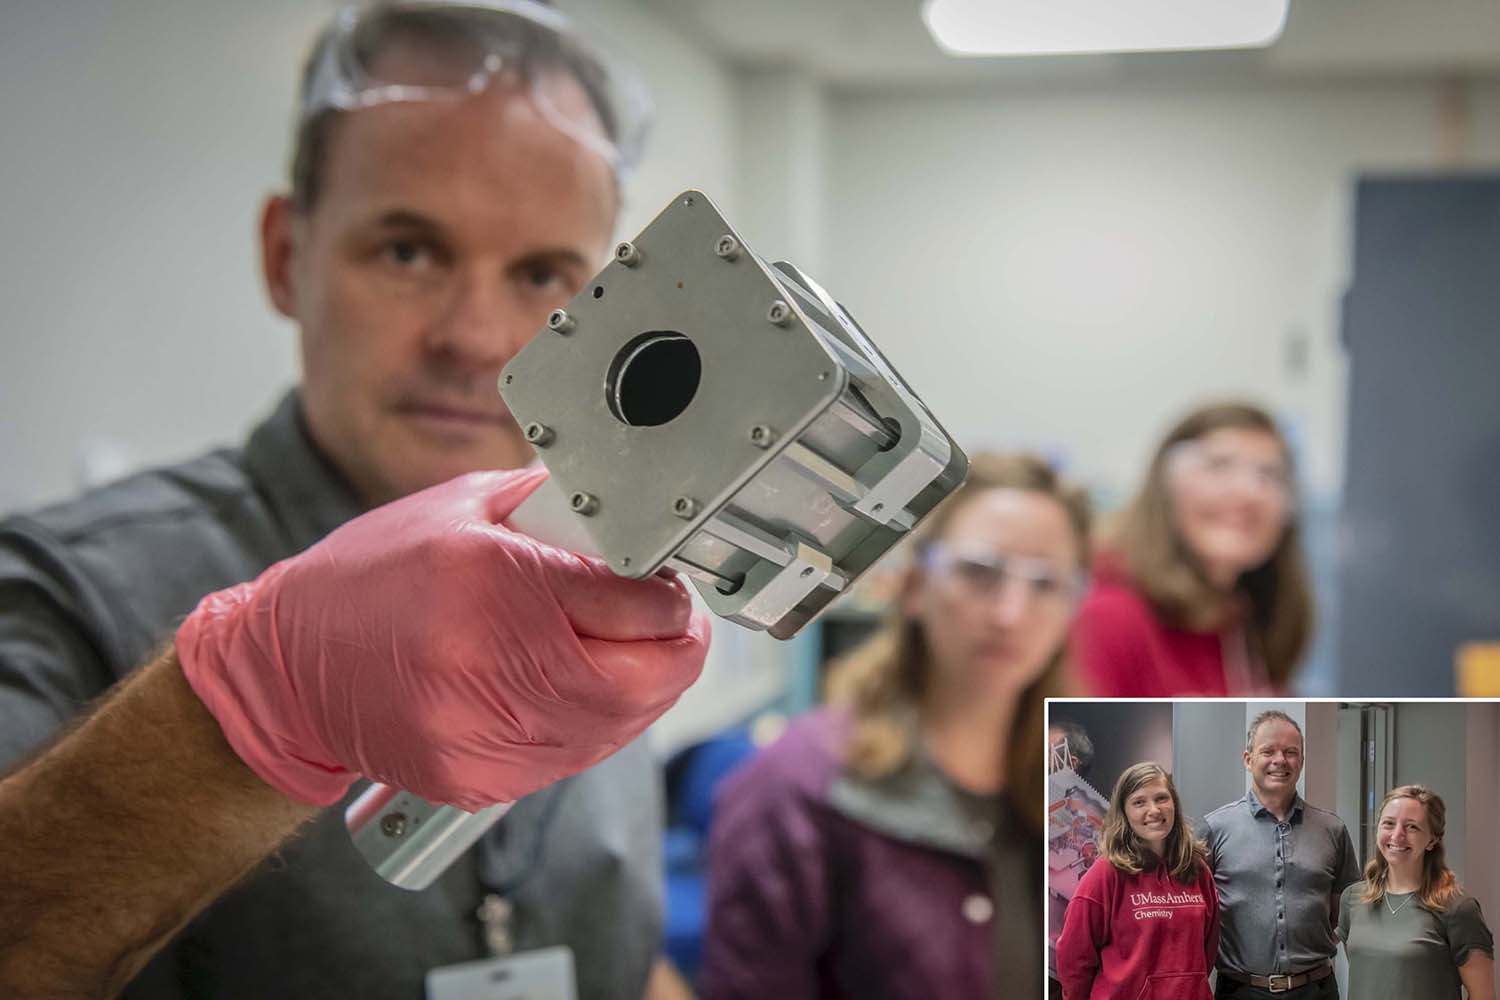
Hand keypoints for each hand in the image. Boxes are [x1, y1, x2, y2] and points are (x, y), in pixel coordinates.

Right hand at [177, 468, 708, 809]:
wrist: (286, 670)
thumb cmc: (369, 578)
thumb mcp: (461, 506)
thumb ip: (551, 506)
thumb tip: (629, 512)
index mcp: (494, 581)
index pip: (637, 604)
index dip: (668, 593)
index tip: (664, 580)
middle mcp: (492, 661)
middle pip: (649, 675)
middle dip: (674, 645)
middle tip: (664, 621)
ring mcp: (486, 730)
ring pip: (624, 723)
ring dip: (641, 685)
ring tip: (617, 649)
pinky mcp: (479, 778)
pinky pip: (575, 757)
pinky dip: (593, 723)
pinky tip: (568, 687)